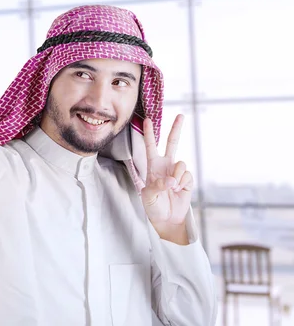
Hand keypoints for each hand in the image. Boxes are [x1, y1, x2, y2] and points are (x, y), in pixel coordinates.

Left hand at [140, 114, 193, 242]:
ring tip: (171, 188)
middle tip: (180, 116)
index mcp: (152, 166)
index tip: (146, 120)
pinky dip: (182, 183)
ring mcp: (177, 172)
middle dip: (176, 129)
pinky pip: (187, 175)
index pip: (150, 146)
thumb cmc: (153, 207)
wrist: (167, 218)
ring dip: (176, 175)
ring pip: (181, 163)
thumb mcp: (148, 196)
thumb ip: (157, 185)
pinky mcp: (187, 180)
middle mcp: (165, 166)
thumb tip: (171, 180)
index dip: (149, 133)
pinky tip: (178, 191)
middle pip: (172, 143)